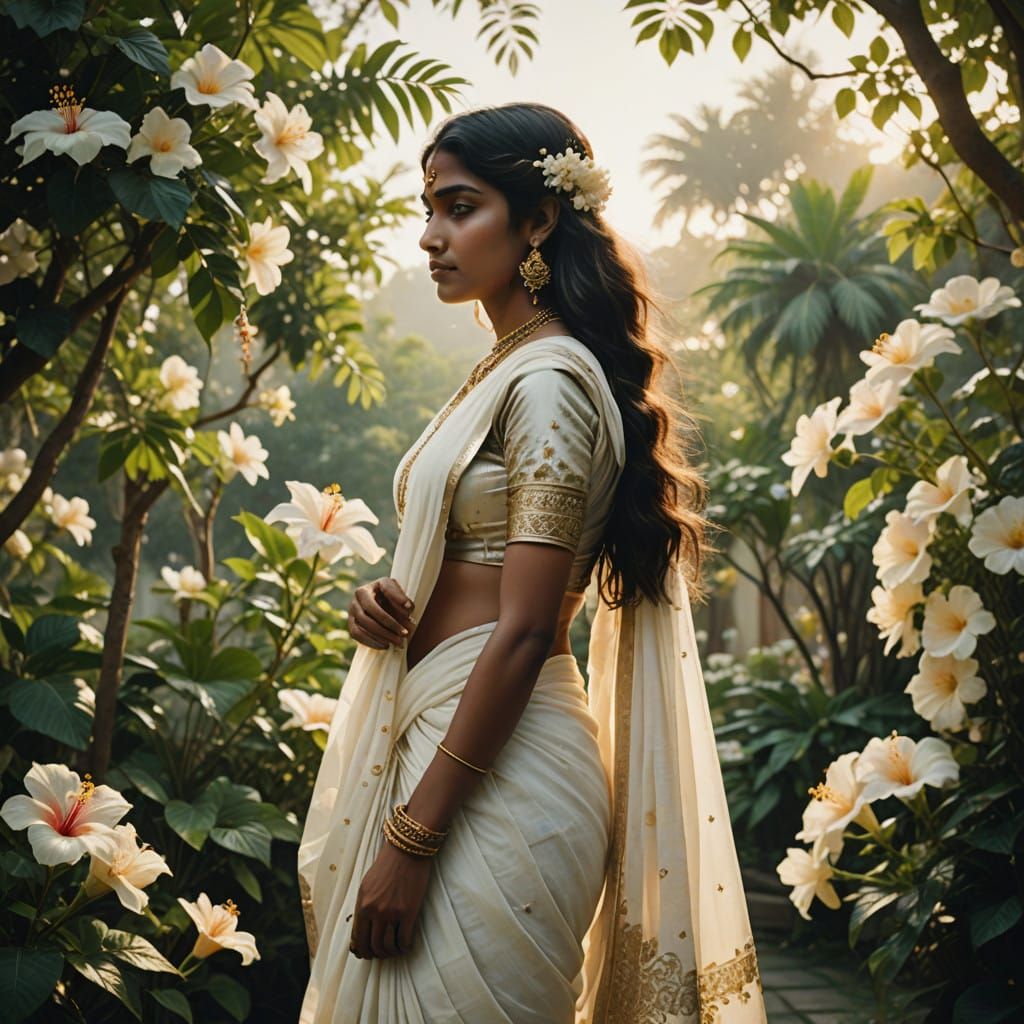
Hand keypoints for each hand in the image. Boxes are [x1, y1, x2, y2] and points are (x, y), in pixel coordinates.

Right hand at [348, 577, 414, 650]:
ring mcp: (352, 611)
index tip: (410, 612)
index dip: (395, 604)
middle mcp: (356, 598)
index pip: (380, 598)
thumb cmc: (390, 596)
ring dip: (382, 636)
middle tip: (405, 634)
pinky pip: (357, 635)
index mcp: (366, 588)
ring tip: (398, 642)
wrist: (380, 602)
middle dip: (389, 625)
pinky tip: (386, 646)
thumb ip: (402, 598)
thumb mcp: (396, 592)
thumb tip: (408, 608)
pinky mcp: (351, 624)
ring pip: (363, 626)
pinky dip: (372, 642)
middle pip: (369, 614)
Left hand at [350, 841, 432, 958]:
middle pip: (373, 946)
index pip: (358, 939)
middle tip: (382, 954)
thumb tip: (361, 930)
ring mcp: (392, 913)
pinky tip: (405, 945)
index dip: (363, 951)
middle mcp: (375, 912)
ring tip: (395, 950)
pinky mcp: (409, 912)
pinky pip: (404, 940)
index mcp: (362, 905)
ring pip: (388, 946)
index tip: (368, 954)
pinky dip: (404, 947)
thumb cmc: (387, 865)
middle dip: (377, 954)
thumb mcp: (367, 885)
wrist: (407, 850)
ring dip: (391, 953)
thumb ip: (363, 907)